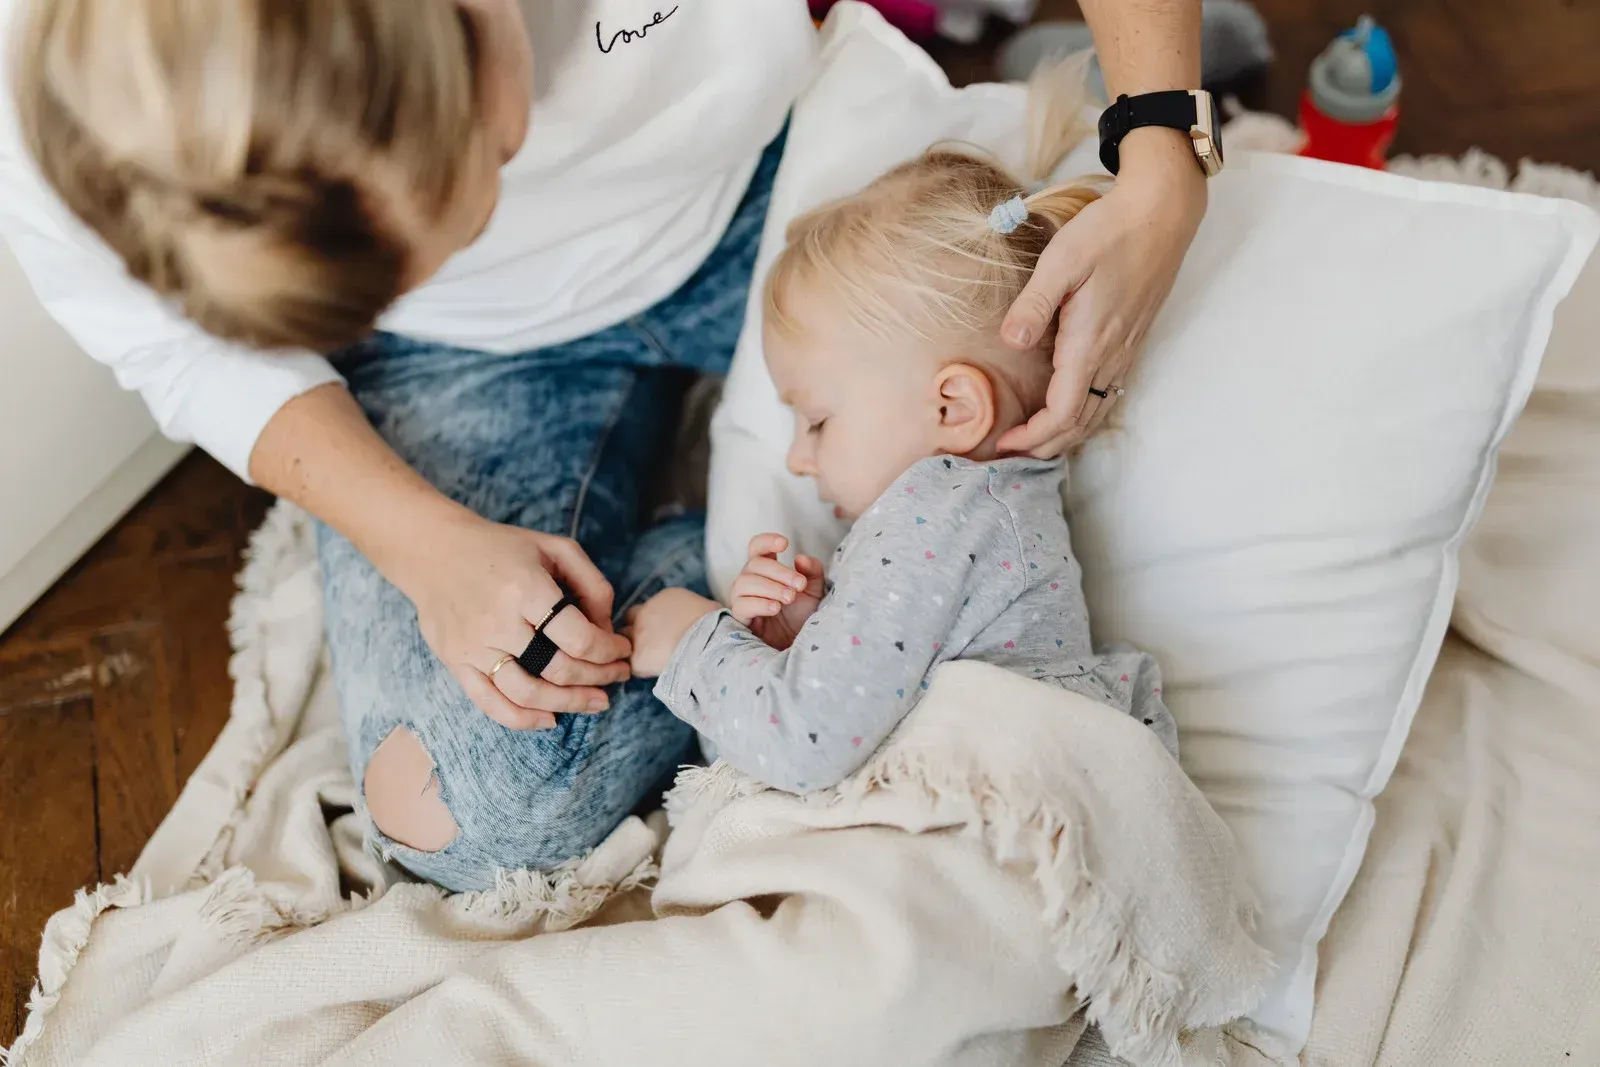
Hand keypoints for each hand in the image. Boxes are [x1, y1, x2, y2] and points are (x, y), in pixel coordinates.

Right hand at [397, 511, 631, 730]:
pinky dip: (523, 720)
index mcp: (526, 588)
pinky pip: (490, 704)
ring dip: (570, 704)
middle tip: (618, 676)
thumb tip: (608, 629)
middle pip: (559, 669)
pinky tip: (550, 719)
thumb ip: (592, 584)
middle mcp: (498, 621)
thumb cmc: (502, 548)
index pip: (579, 638)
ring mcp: (474, 646)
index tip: (623, 651)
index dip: (610, 651)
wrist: (434, 550)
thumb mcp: (555, 548)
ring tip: (596, 701)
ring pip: (528, 694)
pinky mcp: (456, 662)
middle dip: (600, 678)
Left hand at [624, 587, 719, 677]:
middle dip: (637, 631)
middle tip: (653, 645)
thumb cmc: (716, 626)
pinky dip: (643, 670)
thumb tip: (695, 619)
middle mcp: (646, 612)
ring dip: (637, 650)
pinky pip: (634, 666)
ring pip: (627, 643)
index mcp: (664, 597)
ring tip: (653, 661)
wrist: (710, 645)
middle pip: (630, 620)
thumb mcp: (706, 607)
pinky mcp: (637, 658)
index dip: (653, 620)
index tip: (662, 630)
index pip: (648, 607)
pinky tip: (655, 673)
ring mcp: (638, 635)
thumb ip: (690, 611)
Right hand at [730, 534, 825, 650]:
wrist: (800, 647)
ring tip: (789, 597)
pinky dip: (759, 604)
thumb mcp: (814, 592)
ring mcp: (742, 600)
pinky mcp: (740, 620)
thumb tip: (800, 558)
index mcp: (767, 571)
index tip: (784, 543)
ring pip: (744, 582)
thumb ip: (812, 572)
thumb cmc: (803, 616)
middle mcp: (750, 582)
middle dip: (778, 572)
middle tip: (799, 584)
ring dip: (769, 587)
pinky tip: (775, 608)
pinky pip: (741, 606)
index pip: (757, 548)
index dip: (766, 541)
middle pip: (753, 564)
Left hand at [998, 128, 1206, 455]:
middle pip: (1081, 423)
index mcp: (1090, 343)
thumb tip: (1012, 341)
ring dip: (1066, 434)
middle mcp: (1112, 356)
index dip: (1034, 436)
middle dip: (1046, 446)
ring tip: (1034, 441)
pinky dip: (1084, 414)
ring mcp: (1126, 350)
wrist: (1161, 213)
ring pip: (1097, 412)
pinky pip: (1108, 393)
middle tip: (1011, 453)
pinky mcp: (1131, 340)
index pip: (1063, 413)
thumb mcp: (1062, 260)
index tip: (1004, 442)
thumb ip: (1034, 304)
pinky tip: (1066, 408)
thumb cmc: (1109, 231)